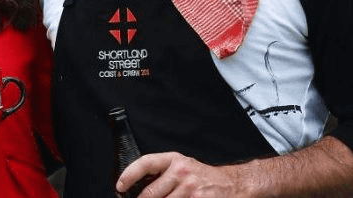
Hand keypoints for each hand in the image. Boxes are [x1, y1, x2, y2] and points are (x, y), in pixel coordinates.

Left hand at [117, 152, 245, 197]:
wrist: (233, 184)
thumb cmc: (203, 177)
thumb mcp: (182, 167)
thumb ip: (162, 174)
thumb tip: (137, 187)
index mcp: (174, 160)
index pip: (145, 163)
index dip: (129, 175)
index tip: (120, 186)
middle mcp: (181, 172)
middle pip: (150, 193)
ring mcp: (190, 189)